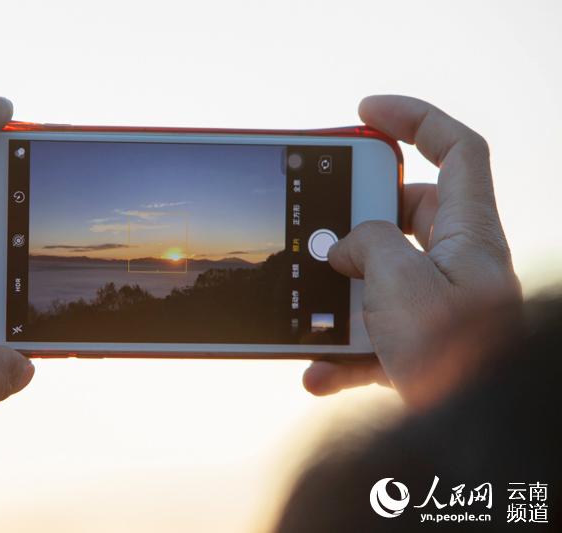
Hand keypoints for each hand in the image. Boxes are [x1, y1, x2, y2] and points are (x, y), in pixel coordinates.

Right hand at [302, 95, 519, 402]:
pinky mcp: (417, 347)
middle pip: (406, 212)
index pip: (456, 150)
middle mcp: (457, 265)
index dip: (414, 119)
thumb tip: (342, 248)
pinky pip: (372, 335)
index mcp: (468, 236)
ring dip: (341, 294)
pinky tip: (317, 372)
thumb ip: (368, 244)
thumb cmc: (452, 358)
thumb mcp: (402, 284)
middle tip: (324, 227)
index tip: (365, 112)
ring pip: (380, 276)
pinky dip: (341, 351)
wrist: (472, 437)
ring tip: (313, 307)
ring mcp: (436, 306)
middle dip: (358, 218)